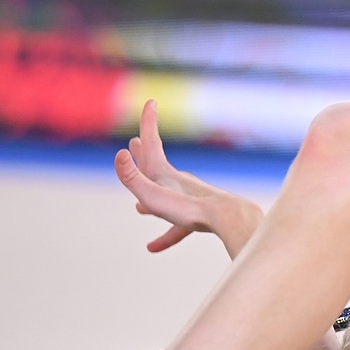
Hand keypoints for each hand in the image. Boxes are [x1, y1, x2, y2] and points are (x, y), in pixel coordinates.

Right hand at [114, 100, 260, 254]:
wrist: (230, 220)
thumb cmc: (190, 209)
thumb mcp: (154, 195)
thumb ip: (133, 178)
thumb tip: (120, 155)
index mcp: (165, 174)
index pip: (152, 144)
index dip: (148, 122)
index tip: (151, 102)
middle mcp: (178, 183)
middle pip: (157, 166)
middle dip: (146, 155)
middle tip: (138, 142)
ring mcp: (190, 199)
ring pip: (167, 197)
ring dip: (154, 198)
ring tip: (140, 207)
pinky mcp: (199, 217)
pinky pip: (177, 227)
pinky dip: (165, 235)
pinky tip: (153, 247)